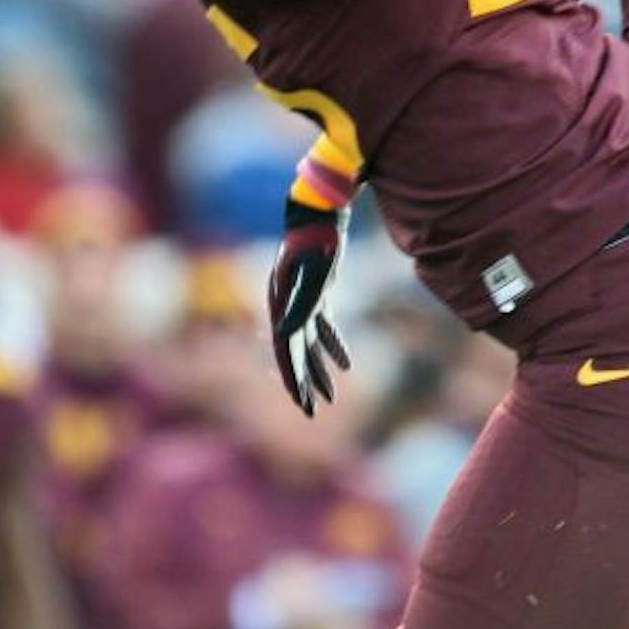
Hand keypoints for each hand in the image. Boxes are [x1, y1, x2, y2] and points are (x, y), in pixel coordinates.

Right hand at [267, 199, 351, 416]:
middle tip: (312, 413)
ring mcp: (300, 302)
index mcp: (281, 307)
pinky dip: (333, 347)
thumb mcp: (313, 275)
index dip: (293, 380)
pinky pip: (323, 329)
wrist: (320, 214)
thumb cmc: (317, 243)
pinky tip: (347, 365)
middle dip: (303, 384)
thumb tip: (286, 335)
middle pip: (294, 354)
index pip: (285, 352)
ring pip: (309, 345)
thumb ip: (301, 305)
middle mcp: (286, 308)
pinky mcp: (316, 296)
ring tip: (331, 399)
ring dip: (319, 370)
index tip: (303, 405)